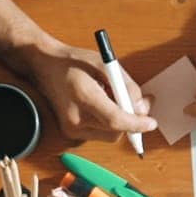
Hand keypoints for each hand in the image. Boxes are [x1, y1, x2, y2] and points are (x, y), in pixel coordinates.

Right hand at [17, 41, 156, 141]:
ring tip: (115, 98)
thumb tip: (142, 108)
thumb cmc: (74, 61)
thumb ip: (127, 86)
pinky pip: (100, 133)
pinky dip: (108, 123)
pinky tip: (104, 105)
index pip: (115, 120)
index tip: (152, 123)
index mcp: (83, 97)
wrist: (43, 64)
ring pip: (110, 135)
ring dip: (120, 122)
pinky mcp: (71, 132)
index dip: (137, 124)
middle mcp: (75, 118)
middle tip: (140, 103)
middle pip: (116, 131)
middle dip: (132, 121)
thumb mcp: (106, 64)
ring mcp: (71, 128)